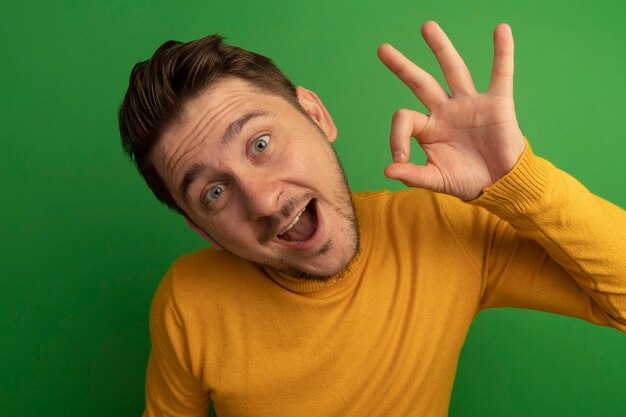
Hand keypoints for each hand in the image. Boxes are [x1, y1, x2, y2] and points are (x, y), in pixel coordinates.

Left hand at [377, 21, 525, 200]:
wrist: (500, 185)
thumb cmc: (465, 181)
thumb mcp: (435, 179)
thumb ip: (412, 174)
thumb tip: (387, 170)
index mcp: (428, 128)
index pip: (404, 118)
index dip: (396, 138)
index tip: (399, 159)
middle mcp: (445, 110)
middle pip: (421, 82)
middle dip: (402, 67)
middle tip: (383, 49)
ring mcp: (470, 104)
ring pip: (453, 70)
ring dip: (441, 48)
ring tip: (427, 27)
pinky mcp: (496, 104)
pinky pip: (500, 74)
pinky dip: (502, 53)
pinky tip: (501, 30)